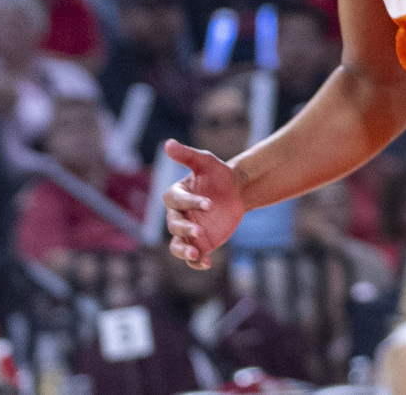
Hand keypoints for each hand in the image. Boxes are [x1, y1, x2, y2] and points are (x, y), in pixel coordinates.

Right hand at [162, 138, 246, 267]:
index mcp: (176, 195)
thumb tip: (168, 143)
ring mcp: (186, 231)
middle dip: (186, 229)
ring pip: (176, 245)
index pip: (175, 201)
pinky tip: (207, 263)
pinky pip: (192, 257)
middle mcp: (177, 215)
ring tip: (195, 255)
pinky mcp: (198, 243)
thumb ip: (187, 155)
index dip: (190, 203)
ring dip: (183, 251)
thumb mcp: (205, 162)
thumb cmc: (219, 174)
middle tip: (200, 231)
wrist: (237, 191)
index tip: (210, 203)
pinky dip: (197, 262)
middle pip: (174, 225)